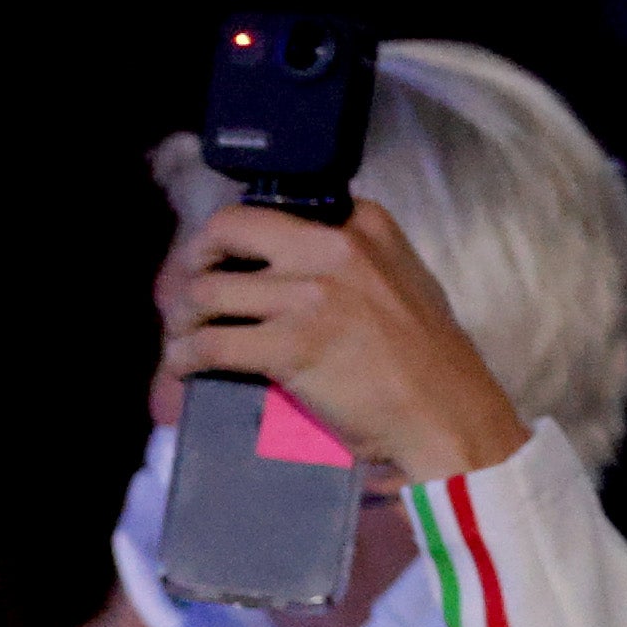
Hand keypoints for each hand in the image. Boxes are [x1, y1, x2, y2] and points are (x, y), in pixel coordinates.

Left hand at [151, 197, 527, 485]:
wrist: (446, 415)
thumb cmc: (425, 359)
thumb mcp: (399, 278)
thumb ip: (349, 258)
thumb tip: (283, 261)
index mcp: (363, 223)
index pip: (268, 211)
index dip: (228, 240)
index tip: (214, 264)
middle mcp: (335, 247)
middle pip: (226, 230)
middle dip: (190, 262)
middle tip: (183, 295)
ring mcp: (313, 295)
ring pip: (206, 291)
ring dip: (180, 319)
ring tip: (181, 340)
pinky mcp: (292, 345)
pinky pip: (210, 344)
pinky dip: (183, 359)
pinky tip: (183, 369)